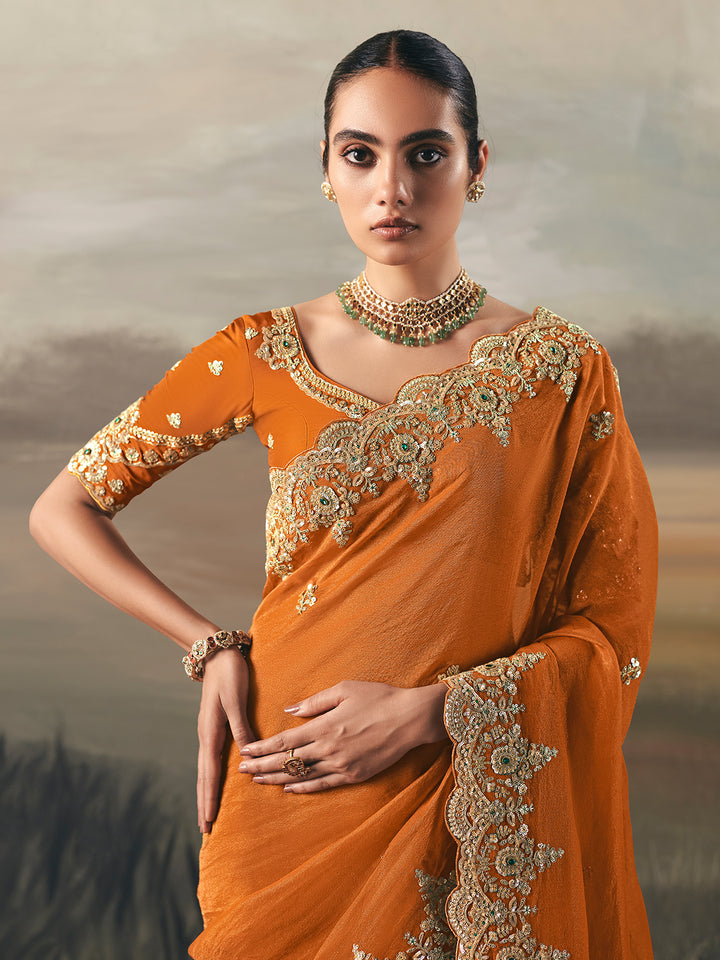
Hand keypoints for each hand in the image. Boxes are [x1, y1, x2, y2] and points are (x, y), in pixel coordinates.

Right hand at [197, 647, 255, 832]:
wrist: (218, 653)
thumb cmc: (230, 674)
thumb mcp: (237, 700)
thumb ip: (242, 727)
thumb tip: (248, 754)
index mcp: (211, 732)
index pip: (210, 773)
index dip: (210, 797)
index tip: (209, 821)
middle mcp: (207, 736)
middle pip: (205, 777)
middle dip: (205, 803)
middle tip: (205, 829)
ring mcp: (209, 732)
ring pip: (207, 769)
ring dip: (207, 792)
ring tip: (208, 813)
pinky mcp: (215, 727)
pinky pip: (213, 759)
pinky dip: (212, 776)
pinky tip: (216, 782)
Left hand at [237, 679, 447, 793]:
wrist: (410, 718)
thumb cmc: (378, 698)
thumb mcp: (344, 689)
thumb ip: (314, 702)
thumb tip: (289, 710)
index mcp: (324, 726)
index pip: (285, 740)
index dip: (262, 747)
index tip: (245, 750)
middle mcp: (329, 749)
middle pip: (288, 760)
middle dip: (261, 765)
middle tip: (241, 770)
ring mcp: (342, 765)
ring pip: (302, 775)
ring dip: (276, 779)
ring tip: (257, 781)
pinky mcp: (354, 776)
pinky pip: (323, 785)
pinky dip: (304, 788)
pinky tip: (289, 789)